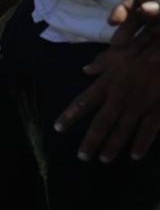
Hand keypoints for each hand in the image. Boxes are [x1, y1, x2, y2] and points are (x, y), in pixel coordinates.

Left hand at [56, 0, 159, 162]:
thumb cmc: (144, 50)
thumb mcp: (119, 53)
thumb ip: (102, 63)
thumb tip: (85, 70)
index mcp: (107, 83)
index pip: (83, 103)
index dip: (70, 117)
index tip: (58, 129)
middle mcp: (120, 97)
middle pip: (101, 123)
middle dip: (91, 141)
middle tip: (82, 157)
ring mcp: (140, 105)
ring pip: (123, 131)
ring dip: (112, 146)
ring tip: (103, 159)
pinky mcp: (158, 110)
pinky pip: (149, 131)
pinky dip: (141, 144)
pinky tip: (135, 155)